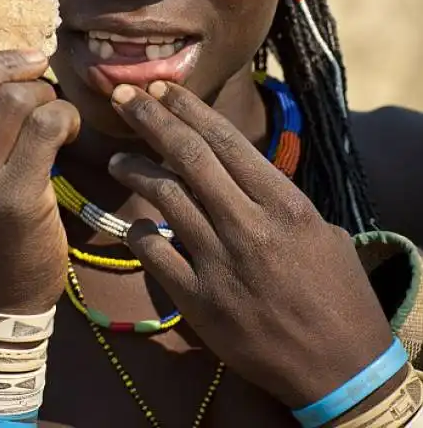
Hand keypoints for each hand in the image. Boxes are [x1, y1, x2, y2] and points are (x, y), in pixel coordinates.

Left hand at [108, 81, 392, 408]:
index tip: (162, 88)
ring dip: (135, 170)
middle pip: (188, 158)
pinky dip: (140, 233)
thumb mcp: (322, 231)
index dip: (188, 108)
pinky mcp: (199, 302)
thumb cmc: (339, 295)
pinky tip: (138, 225)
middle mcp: (250, 226)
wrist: (339, 368)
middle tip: (122, 96)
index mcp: (284, 204)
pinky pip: (155, 254)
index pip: (226, 141)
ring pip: (166, 198)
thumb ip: (277, 199)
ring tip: (116, 158)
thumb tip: (238, 174)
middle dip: (151, 119)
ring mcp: (220, 264)